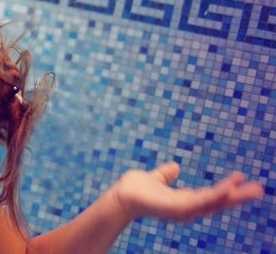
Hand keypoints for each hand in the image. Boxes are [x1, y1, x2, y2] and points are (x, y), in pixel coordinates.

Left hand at [114, 161, 263, 221]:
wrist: (120, 196)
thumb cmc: (135, 189)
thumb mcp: (156, 178)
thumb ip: (165, 174)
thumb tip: (175, 166)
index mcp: (184, 200)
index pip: (210, 196)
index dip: (225, 189)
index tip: (239, 179)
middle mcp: (187, 208)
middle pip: (217, 203)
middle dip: (237, 197)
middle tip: (258, 189)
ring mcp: (183, 210)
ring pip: (213, 203)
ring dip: (231, 196)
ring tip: (250, 188)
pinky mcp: (176, 209)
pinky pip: (200, 203)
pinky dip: (214, 196)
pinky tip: (227, 188)